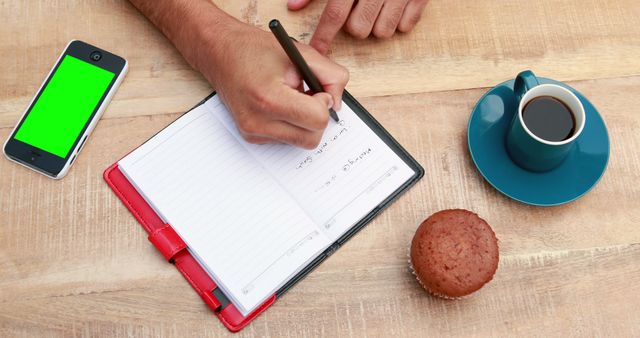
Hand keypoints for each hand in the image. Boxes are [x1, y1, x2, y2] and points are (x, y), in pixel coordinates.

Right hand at [200, 19, 348, 148]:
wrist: (220, 53)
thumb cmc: (256, 50)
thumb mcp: (301, 53)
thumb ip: (331, 76)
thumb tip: (337, 103)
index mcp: (269, 98)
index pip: (317, 120)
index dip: (324, 104)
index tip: (317, 91)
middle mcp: (257, 121)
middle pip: (311, 138)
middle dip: (317, 118)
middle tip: (308, 96)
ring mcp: (252, 132)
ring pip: (300, 142)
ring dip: (304, 122)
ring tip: (292, 98)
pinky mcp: (251, 137)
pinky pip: (286, 139)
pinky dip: (291, 125)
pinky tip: (279, 104)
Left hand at [288, 0, 428, 53]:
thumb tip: (294, 6)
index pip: (334, 15)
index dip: (323, 36)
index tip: (316, 51)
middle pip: (359, 30)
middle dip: (356, 25)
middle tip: (359, 9)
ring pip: (383, 32)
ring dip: (377, 25)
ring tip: (377, 7)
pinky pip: (406, 26)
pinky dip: (399, 21)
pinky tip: (394, 6)